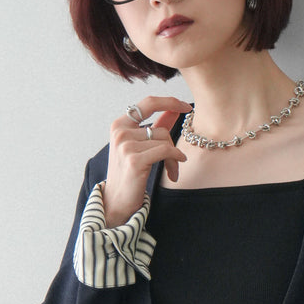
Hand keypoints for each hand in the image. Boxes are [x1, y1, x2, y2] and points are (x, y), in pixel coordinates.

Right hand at [102, 94, 191, 224]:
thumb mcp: (141, 146)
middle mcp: (120, 132)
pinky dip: (175, 160)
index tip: (186, 107)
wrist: (116, 201)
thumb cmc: (129, 173)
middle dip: (173, 144)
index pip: (149, 103)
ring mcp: (126, 146)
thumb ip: (156, 126)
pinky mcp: (134, 160)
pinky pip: (165, 151)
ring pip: (164, 141)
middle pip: (160, 128)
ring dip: (173, 159)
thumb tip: (174, 109)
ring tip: (171, 171)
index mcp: (120, 124)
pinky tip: (174, 171)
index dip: (170, 102)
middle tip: (177, 158)